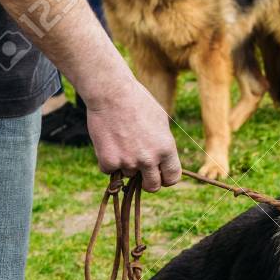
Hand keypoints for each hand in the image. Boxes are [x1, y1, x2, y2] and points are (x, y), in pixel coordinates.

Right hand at [85, 73, 180, 190]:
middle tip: (140, 173)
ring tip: (120, 142)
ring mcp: (128, 161)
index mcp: (166, 150)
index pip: (172, 178)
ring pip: (128, 175)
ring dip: (124, 165)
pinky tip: (107, 143)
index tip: (159, 175)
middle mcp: (149, 159)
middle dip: (146, 181)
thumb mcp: (161, 123)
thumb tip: (163, 161)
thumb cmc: (138, 103)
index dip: (165, 178)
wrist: (111, 92)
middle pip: (151, 186)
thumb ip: (163, 145)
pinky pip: (108, 171)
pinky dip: (107, 161)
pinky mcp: (108, 160)